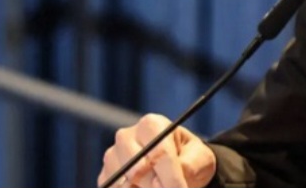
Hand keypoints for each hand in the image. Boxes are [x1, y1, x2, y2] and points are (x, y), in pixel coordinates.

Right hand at [98, 114, 216, 187]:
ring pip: (126, 184)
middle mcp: (126, 137)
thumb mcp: (199, 159)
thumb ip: (188, 166)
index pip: (159, 153)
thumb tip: (170, 182)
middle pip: (138, 170)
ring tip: (162, 186)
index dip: (171, 177)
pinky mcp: (106, 177)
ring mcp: (113, 157)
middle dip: (158, 187)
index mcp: (151, 124)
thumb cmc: (189, 159)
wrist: (178, 167)